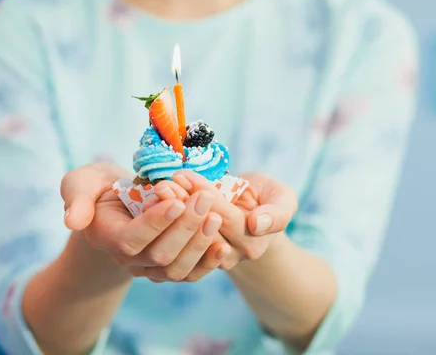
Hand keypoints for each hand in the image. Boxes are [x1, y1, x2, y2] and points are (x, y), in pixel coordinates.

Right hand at [61, 163, 230, 281]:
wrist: (118, 201)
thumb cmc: (100, 186)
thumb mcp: (82, 182)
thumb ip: (76, 197)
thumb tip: (72, 220)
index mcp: (106, 237)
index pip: (132, 239)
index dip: (155, 223)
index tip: (176, 200)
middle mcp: (128, 259)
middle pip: (160, 256)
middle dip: (184, 228)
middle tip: (204, 200)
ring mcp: (150, 267)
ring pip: (177, 268)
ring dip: (199, 244)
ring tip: (215, 216)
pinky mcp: (170, 266)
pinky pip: (190, 273)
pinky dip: (208, 262)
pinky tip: (223, 245)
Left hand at [169, 170, 297, 269]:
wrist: (251, 216)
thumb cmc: (266, 201)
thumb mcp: (282, 199)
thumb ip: (277, 212)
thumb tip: (255, 224)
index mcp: (254, 241)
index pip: (225, 217)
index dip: (204, 194)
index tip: (184, 175)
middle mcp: (231, 255)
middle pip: (201, 229)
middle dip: (181, 202)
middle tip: (164, 182)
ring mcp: (208, 260)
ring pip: (185, 239)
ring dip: (169, 213)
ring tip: (158, 190)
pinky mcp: (191, 261)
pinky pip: (175, 244)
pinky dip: (163, 222)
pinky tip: (154, 203)